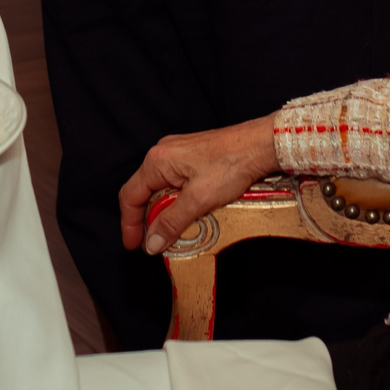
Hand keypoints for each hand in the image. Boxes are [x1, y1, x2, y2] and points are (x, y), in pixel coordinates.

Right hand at [118, 115, 279, 256]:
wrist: (260, 144)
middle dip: (147, 220)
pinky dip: (177, 203)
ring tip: (172, 234)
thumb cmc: (231, 164)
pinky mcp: (194, 158)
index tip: (134, 245)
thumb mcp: (198, 199)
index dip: (129, 224)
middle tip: (155, 244)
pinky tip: (188, 216)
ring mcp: (179, 154)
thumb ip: (172, 222)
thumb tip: (151, 243)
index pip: (130, 196)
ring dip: (164, 213)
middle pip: (144, 192)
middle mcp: (164, 154)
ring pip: (161, 189)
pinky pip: (176, 184)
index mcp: (157, 160)